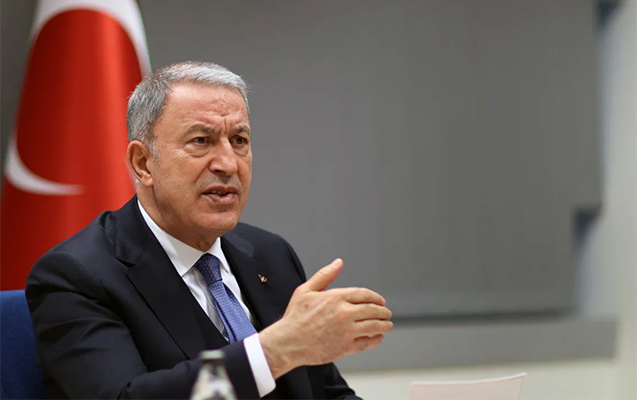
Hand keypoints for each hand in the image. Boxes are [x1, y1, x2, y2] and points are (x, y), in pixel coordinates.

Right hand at [259, 258, 392, 377]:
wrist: (288, 342)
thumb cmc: (295, 317)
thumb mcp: (306, 290)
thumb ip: (325, 275)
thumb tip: (338, 262)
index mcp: (336, 297)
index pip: (364, 294)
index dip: (375, 297)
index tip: (380, 301)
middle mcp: (344, 313)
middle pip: (372, 310)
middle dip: (383, 311)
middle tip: (386, 313)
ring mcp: (346, 331)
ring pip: (373, 326)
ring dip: (384, 325)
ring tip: (387, 325)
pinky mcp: (345, 347)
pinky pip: (367, 342)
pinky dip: (375, 339)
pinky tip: (378, 337)